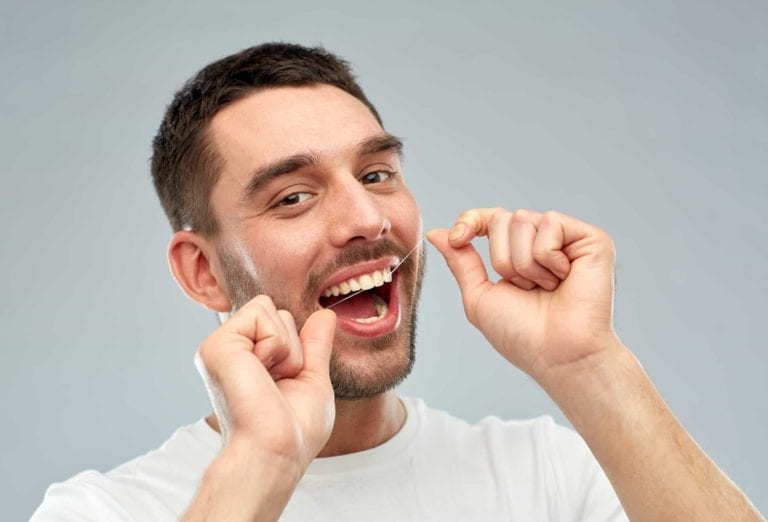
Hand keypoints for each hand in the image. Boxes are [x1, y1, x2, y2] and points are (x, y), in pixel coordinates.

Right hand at [195, 296, 336, 468]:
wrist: (277, 452)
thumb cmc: (295, 430)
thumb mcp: (312, 378)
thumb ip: (315, 345)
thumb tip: (325, 314)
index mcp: (247, 358)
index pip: (281, 320)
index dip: (297, 349)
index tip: (287, 383)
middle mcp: (229, 350)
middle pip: (275, 309)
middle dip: (292, 345)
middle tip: (279, 383)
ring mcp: (220, 346)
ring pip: (268, 307)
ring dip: (285, 347)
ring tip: (270, 381)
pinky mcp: (217, 345)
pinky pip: (261, 311)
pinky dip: (276, 343)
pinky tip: (262, 374)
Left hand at [428, 208, 619, 385]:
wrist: (557, 354)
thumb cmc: (521, 335)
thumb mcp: (479, 296)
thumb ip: (460, 261)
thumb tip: (436, 232)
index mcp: (517, 254)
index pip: (489, 218)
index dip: (471, 221)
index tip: (458, 238)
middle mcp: (542, 242)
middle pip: (502, 218)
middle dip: (501, 259)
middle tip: (524, 288)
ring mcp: (567, 239)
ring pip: (523, 220)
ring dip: (523, 263)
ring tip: (545, 288)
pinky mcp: (591, 239)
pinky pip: (550, 223)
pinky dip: (546, 257)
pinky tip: (563, 279)